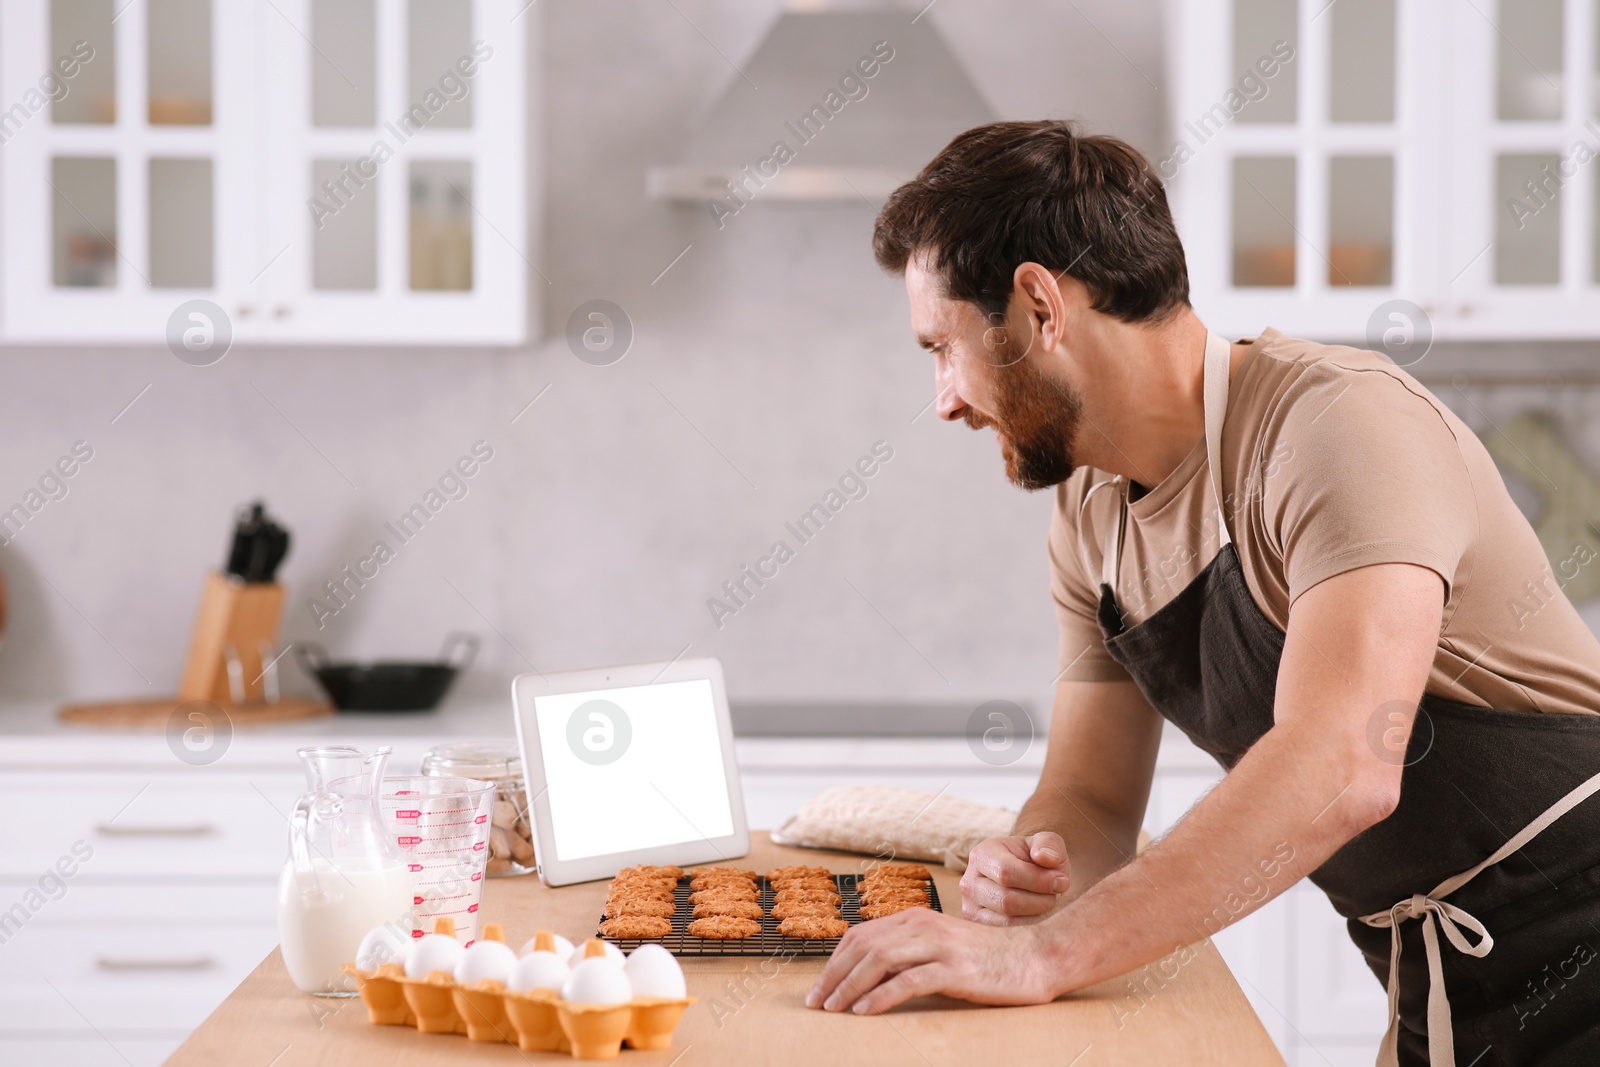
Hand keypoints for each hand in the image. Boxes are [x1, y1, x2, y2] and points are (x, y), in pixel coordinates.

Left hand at [805, 907, 1059, 1014]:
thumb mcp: (943, 947)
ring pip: (879, 961)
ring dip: (849, 986)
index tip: (821, 986)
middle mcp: (923, 925)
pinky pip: (907, 981)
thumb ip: (911, 953)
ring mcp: (939, 946)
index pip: (861, 934)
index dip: (835, 960)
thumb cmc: (988, 958)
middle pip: (863, 946)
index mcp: (917, 917)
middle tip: (817, 1003)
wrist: (1036, 957)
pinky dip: (880, 996)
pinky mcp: (954, 969)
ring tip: (834, 1009)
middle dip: (833, 975)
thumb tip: (871, 976)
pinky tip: (864, 1011)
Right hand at [960, 832, 1069, 925]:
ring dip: (1037, 912)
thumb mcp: (1047, 843)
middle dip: (1040, 900)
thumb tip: (1045, 858)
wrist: (1028, 874)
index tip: (1062, 881)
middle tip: (1057, 893)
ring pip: (1008, 918)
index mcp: (982, 853)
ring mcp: (970, 905)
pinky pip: (1008, 931)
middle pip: (1007, 900)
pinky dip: (1029, 923)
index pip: (1006, 873)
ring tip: (1048, 900)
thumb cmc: (1037, 858)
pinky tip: (1037, 911)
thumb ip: (1049, 844)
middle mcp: (969, 881)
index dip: (1039, 880)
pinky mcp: (977, 924)